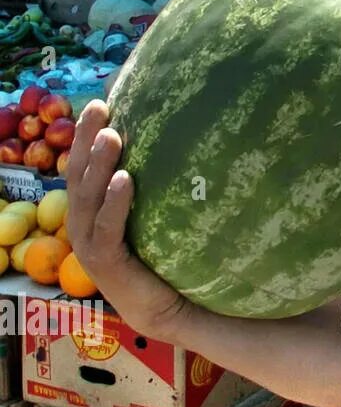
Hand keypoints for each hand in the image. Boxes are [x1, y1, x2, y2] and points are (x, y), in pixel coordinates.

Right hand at [66, 100, 192, 339]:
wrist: (174, 307)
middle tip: (99, 105)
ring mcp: (91, 244)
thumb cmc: (171, 256)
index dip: (86, 134)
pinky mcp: (106, 264)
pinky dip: (115, 202)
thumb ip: (165, 183)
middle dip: (86, 139)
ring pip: (88, 198)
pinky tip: (126, 179)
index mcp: (93, 211)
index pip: (84, 165)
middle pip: (79, 174)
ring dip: (99, 164)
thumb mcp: (162, 214)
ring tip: (111, 135)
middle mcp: (85, 224)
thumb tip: (194, 139)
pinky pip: (107, 228)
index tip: (102, 99)